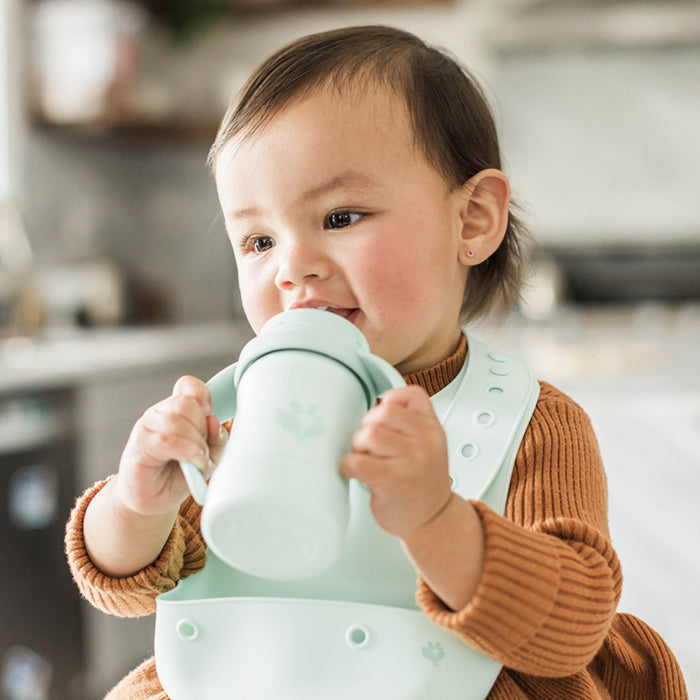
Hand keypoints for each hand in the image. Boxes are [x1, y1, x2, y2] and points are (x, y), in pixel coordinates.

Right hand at [115, 375, 228, 516]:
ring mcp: (146, 428)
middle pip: (186, 403)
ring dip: (197, 442)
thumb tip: (216, 423)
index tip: (210, 415)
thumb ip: (217, 439)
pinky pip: (167, 440)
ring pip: (177, 421)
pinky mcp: (139, 447)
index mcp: (175, 410)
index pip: (187, 385)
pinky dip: (188, 452)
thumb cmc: (179, 475)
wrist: (154, 500)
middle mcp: (158, 414)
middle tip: (205, 447)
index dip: (203, 395)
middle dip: (203, 426)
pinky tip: (195, 463)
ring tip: (200, 459)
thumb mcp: (208, 455)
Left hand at [340, 386, 452, 539]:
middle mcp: (425, 442)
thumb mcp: (429, 445)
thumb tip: (375, 407)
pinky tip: (354, 471)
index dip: (390, 401)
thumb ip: (410, 423)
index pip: (411, 395)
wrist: (432, 519)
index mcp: (432, 429)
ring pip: (369, 434)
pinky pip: (358, 462)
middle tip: (368, 443)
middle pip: (383, 413)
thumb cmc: (422, 481)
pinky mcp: (391, 482)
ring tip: (364, 458)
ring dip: (357, 445)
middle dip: (367, 425)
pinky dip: (347, 465)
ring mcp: (410, 462)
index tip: (382, 418)